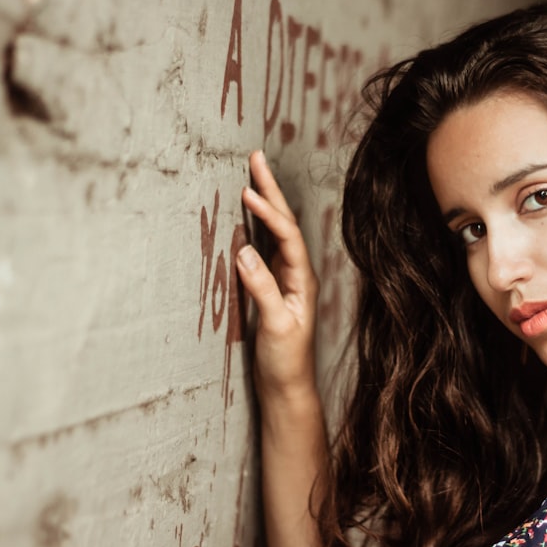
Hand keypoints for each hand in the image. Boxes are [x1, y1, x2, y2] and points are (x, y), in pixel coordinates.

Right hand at [237, 151, 319, 403]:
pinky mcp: (272, 289)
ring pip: (274, 233)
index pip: (287, 236)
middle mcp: (297, 274)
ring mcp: (286, 280)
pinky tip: (246, 217)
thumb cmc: (286, 361)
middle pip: (284, 224)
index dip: (268, 212)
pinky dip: (255, 228)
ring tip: (252, 176)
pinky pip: (264, 248)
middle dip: (270, 191)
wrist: (288, 388)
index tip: (248, 191)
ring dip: (264, 204)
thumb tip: (243, 252)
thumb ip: (262, 289)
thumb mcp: (276, 326)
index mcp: (303, 279)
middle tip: (256, 158)